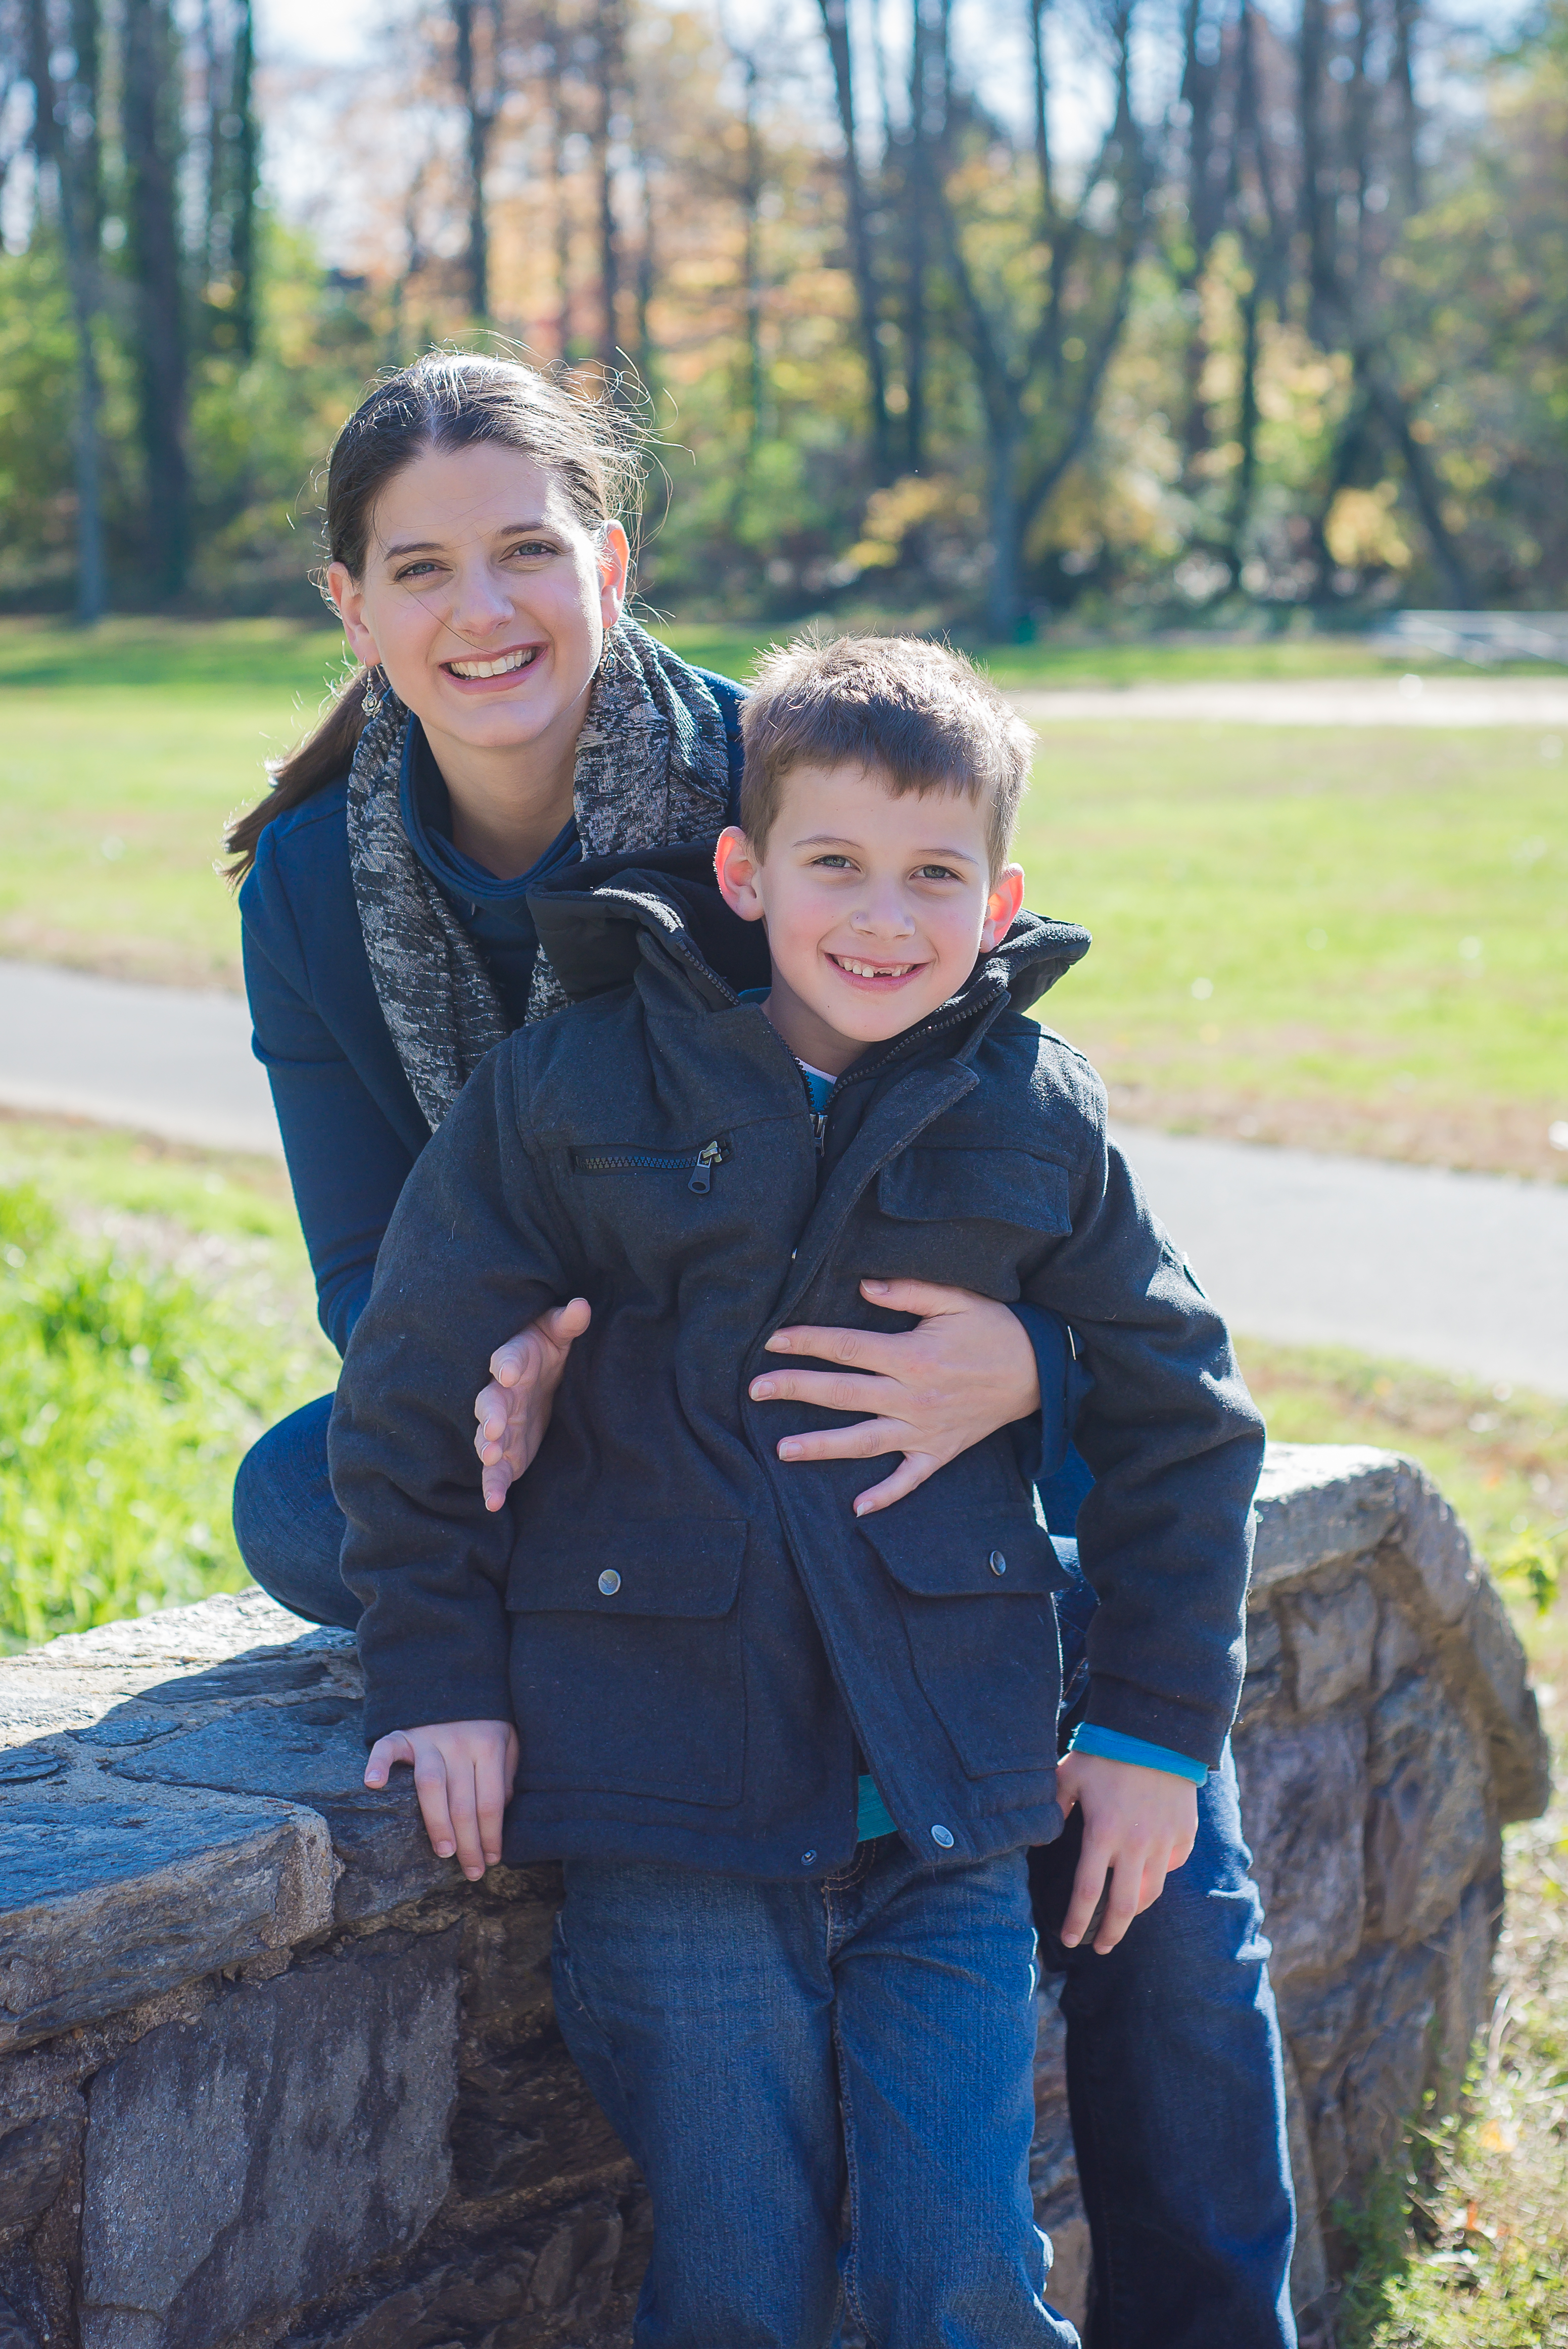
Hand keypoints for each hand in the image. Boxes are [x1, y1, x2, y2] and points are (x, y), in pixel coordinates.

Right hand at [363, 1719, 518, 1879]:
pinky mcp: (403, 1733)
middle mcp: (459, 1743)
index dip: (492, 1835)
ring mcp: (429, 1737)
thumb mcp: (508, 1741)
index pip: (491, 1802)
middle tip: (472, 1871)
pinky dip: (378, 1763)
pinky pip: (388, 1747)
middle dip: (469, 1843)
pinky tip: (373, 1784)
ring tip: (444, 1852)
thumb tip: (500, 1813)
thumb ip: (507, 1774)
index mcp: (489, 1745)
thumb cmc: (484, 1722)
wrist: (456, 1681)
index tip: (492, 1860)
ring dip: (437, 1822)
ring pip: (431, 1785)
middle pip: (463, 1802)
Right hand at [474, 1298, 591, 1511]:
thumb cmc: (546, 1346)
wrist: (539, 1373)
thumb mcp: (558, 1331)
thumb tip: (582, 1306)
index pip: (506, 1358)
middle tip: (492, 1426)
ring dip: (487, 1448)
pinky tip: (494, 1502)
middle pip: (490, 1402)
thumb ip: (567, 1322)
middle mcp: (501, 1393)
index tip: (507, 1371)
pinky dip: (494, 1484)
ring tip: (490, 1457)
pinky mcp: (506, 1449)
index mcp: (514, 1360)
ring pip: (487, 1437)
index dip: (505, 1363)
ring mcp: (501, 1423)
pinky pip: (496, 1469)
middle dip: (490, 1414)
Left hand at [747, 1279, 1040, 1514]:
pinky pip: (909, 1480)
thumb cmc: (996, 1329)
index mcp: (912, 1356)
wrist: (1042, 1371)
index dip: (806, 1343)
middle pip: (842, 1394)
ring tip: (782, 1450)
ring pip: (864, 1443)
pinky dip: (884, 1496)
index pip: (847, 1348)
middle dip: (796, 1390)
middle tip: (755, 1390)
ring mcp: (925, 1430)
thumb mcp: (957, 1298)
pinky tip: (856, 1509)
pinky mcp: (941, 1452)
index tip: (771, 1341)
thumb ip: (908, 1291)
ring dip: (822, 1447)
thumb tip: (863, 1287)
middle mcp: (913, 1397)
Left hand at [1054, 1752, 1198, 1954]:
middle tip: (1100, 1948)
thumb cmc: (1105, 1753)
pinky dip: (1159, 1876)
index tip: (1070, 1940)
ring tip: (1121, 1919)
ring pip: (1151, 1892)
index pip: (1087, 1891)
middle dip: (1109, 1934)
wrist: (1156, 1732)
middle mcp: (1136, 1845)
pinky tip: (1147, 1877)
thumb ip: (1052, 1809)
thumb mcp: (1069, 1776)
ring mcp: (1165, 1842)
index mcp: (1103, 1833)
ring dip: (1134, 1911)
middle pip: (1123, 1906)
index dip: (1078, 1920)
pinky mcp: (1185, 1834)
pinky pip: (1172, 1866)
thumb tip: (1037, 1842)